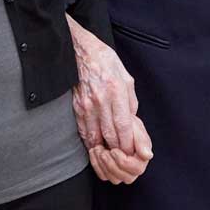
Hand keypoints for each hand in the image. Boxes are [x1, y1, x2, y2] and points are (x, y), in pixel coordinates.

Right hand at [66, 15, 150, 159]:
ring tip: (112, 157)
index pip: (123, 125)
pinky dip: (91, 142)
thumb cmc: (105, 61)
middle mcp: (101, 100)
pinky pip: (84, 130)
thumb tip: (132, 121)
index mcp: (117, 90)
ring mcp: (86, 105)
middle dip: (119, 150)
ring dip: (105, 149)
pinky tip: (97, 148)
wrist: (79, 50)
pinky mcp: (76, 107)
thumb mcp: (125, 76)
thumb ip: (130, 100)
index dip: (128, 143)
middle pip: (110, 134)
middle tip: (125, 159)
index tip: (133, 152)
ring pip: (96, 135)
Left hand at [87, 117, 154, 183]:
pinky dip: (97, 165)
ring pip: (114, 179)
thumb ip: (142, 141)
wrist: (115, 122)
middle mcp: (135, 167)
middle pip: (126, 177)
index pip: (136, 168)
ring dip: (103, 165)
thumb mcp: (135, 127)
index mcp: (143, 157)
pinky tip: (95, 153)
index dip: (123, 162)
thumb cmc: (126, 123)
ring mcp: (123, 171)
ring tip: (98, 150)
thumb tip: (148, 155)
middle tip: (103, 151)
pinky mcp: (111, 172)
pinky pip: (104, 176)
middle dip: (111, 164)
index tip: (114, 150)